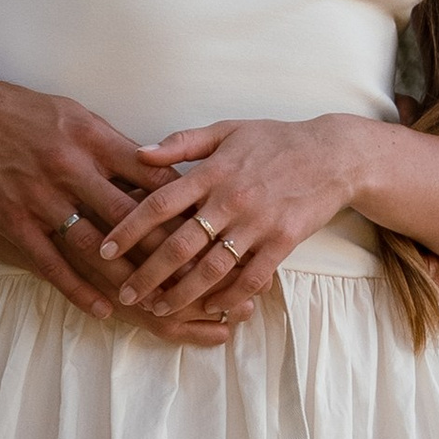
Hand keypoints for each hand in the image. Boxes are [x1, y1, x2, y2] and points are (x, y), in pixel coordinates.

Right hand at [0, 78, 258, 337]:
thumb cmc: (22, 112)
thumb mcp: (74, 115)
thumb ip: (112, 146)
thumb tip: (155, 170)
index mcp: (92, 138)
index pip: (149, 176)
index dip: (181, 205)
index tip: (207, 228)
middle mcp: (70, 168)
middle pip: (130, 217)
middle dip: (165, 249)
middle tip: (198, 276)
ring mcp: (40, 197)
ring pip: (94, 246)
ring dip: (128, 277)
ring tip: (158, 302)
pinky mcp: (13, 220)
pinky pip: (51, 262)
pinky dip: (79, 289)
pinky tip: (103, 309)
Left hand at [100, 119, 361, 318]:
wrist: (334, 155)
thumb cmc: (276, 140)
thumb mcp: (227, 130)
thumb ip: (182, 143)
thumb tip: (139, 154)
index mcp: (213, 172)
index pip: (160, 203)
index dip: (129, 228)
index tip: (105, 248)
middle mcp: (232, 200)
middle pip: (179, 245)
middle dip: (147, 274)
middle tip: (124, 293)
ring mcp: (258, 224)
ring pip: (212, 268)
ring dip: (181, 293)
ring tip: (158, 308)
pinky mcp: (283, 242)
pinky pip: (251, 277)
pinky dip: (229, 296)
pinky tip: (210, 308)